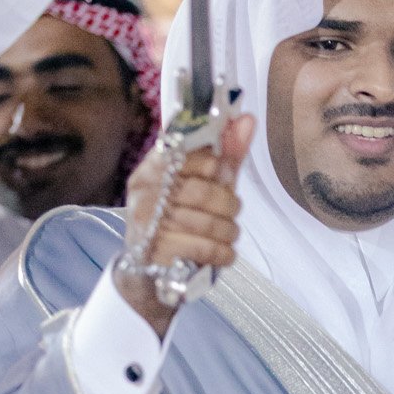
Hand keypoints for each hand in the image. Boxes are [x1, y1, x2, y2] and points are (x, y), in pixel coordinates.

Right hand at [116, 110, 254, 336]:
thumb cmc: (180, 222)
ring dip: (229, 231)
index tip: (223, 175)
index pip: (188, 150)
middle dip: (229, 204)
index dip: (215, 163)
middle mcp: (145, 192)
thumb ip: (226, 154)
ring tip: (227, 234)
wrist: (150, 274)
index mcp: (153, 168)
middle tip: (232, 212)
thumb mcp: (203, 185)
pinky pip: (205, 248)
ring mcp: (148, 224)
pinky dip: (223, 253)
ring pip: (208, 222)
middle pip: (204, 190)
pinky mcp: (157, 254)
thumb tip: (247, 118)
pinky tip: (223, 253)